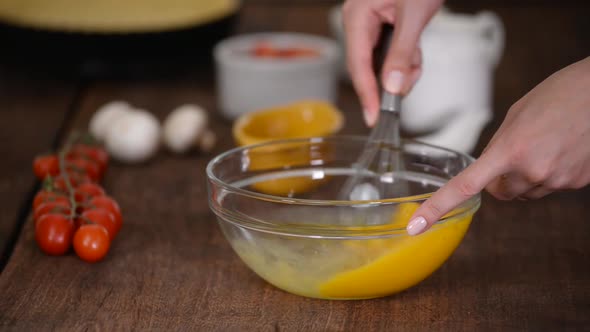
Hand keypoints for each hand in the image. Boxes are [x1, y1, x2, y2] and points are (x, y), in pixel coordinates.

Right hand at [342, 0, 442, 125]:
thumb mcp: (414, 16)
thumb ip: (403, 54)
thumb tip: (393, 87)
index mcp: (357, 17)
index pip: (357, 65)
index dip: (366, 94)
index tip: (374, 117)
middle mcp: (359, 22)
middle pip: (369, 67)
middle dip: (394, 77)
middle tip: (411, 79)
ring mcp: (370, 25)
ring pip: (383, 63)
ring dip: (404, 67)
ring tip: (418, 55)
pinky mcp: (384, 27)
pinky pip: (391, 54)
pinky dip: (407, 59)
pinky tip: (416, 51)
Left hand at [406, 57, 589, 235]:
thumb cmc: (560, 93)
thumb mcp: (517, 114)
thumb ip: (498, 145)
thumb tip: (488, 168)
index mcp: (509, 149)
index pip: (464, 186)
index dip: (437, 208)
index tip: (416, 226)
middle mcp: (531, 170)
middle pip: (499, 193)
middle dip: (499, 179)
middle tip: (515, 151)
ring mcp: (556, 180)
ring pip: (525, 192)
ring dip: (525, 177)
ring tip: (544, 144)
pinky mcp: (577, 183)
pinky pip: (550, 187)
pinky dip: (550, 174)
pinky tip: (562, 149)